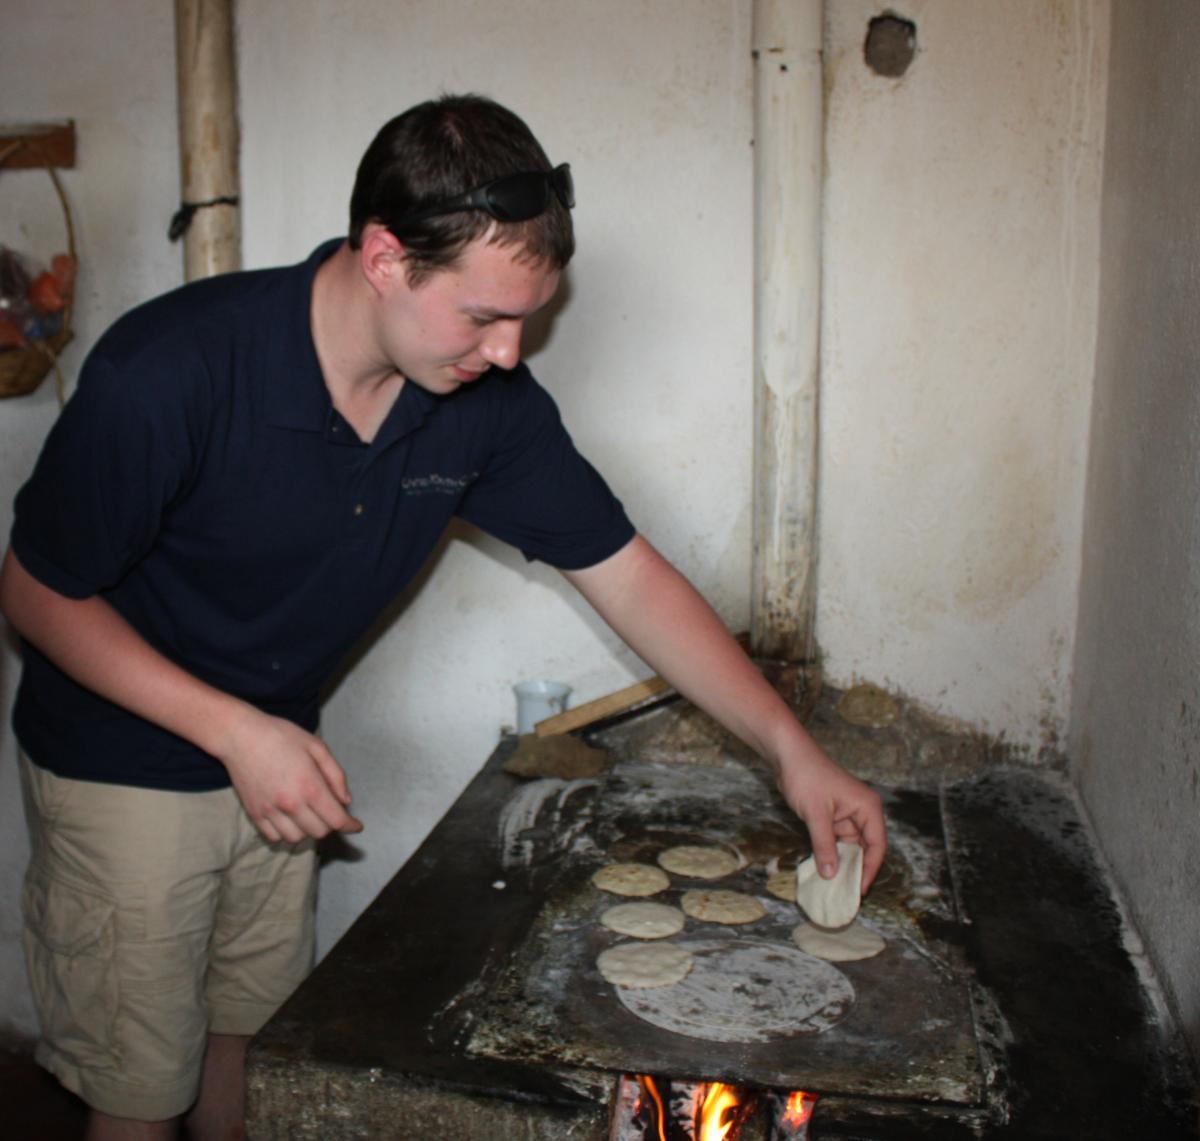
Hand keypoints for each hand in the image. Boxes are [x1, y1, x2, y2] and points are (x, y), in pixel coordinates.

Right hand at [215, 708, 363, 843]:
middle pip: (319, 832)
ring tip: (308, 813)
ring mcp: (270, 811)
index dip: (350, 826)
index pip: (336, 820)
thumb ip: (336, 775)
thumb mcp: (317, 747)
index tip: (356, 826)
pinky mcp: (254, 814)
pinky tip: (289, 818)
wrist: (241, 736)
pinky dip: (285, 832)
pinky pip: (274, 837)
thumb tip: (345, 801)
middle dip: (330, 824)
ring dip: (307, 830)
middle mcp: (291, 803)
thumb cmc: (281, 736)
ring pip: (297, 838)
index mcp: (310, 786)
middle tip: (329, 810)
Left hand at [775, 745, 885, 894]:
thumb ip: (824, 845)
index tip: (860, 890)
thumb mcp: (816, 815)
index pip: (877, 846)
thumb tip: (831, 874)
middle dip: (856, 870)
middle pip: (866, 848)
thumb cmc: (806, 777)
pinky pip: (837, 840)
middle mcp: (863, 811)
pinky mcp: (833, 815)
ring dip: (842, 863)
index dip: (870, 869)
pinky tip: (824, 869)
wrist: (787, 755)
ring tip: (834, 887)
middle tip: (846, 893)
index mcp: (868, 808)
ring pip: (850, 846)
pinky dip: (831, 853)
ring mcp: (848, 813)